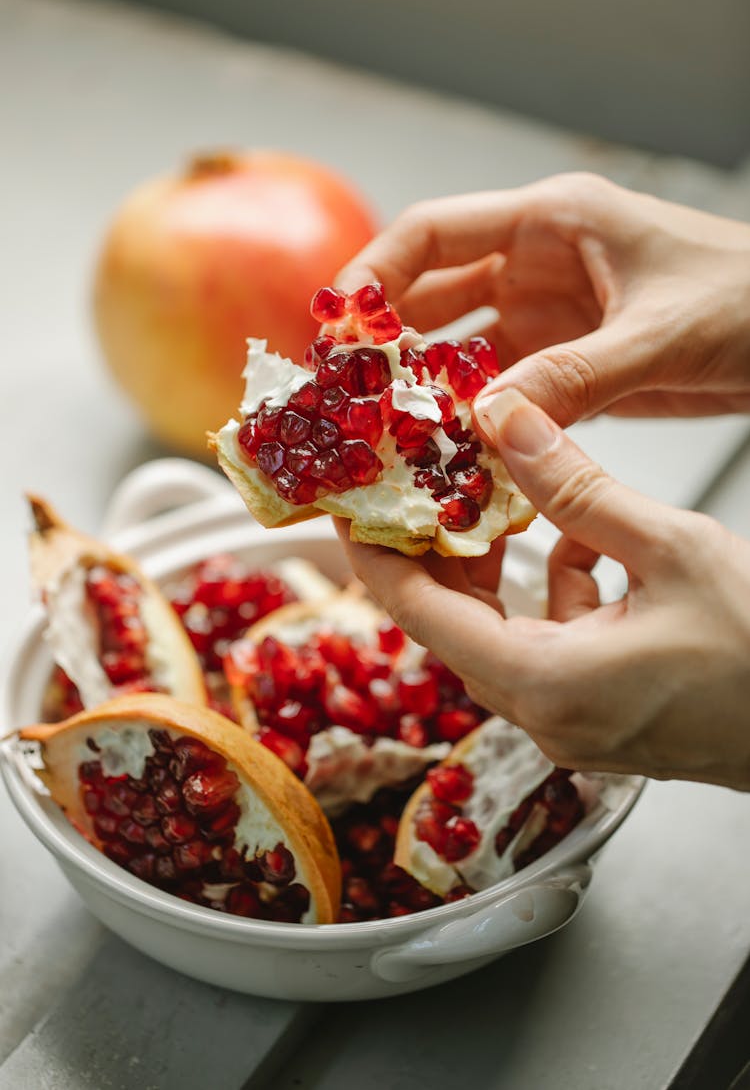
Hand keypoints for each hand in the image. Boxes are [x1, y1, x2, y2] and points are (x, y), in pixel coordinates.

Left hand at [335, 389, 749, 790]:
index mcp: (545, 684)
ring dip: (505, 564)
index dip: (372, 553)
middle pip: (455, 622)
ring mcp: (576, 721)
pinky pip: (553, 641)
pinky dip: (560, 588)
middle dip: (440, 548)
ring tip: (505, 498)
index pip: (417, 614)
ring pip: (505, 629)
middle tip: (424, 482)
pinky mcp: (606, 712)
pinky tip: (592, 543)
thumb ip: (578, 487)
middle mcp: (547, 715)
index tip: (348, 504)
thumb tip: (508, 422)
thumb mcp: (672, 550)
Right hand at [337, 173, 749, 425]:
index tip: (335, 330)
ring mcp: (550, 317)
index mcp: (552, 223)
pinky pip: (502, 391)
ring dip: (425, 388)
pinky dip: (473, 419)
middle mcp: (538, 265)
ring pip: (461, 351)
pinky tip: (448, 453)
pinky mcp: (567, 364)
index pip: (433, 235)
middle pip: (432, 296)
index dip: (373, 276)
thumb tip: (487, 420)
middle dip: (385, 342)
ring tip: (383, 434)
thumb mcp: (662, 332)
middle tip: (343, 397)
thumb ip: (576, 375)